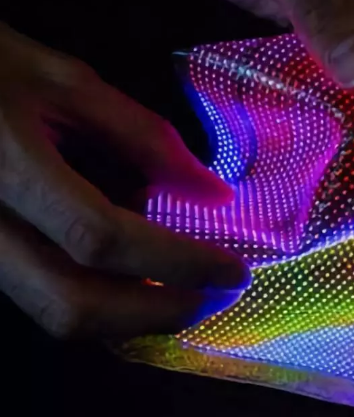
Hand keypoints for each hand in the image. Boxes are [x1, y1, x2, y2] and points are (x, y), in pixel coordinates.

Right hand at [0, 23, 250, 338]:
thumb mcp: (69, 84)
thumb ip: (145, 137)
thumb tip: (214, 193)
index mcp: (9, 168)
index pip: (101, 236)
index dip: (175, 261)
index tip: (233, 270)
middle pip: (73, 303)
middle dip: (159, 312)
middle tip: (218, 297)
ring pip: (57, 313)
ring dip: (135, 317)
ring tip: (192, 292)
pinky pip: (48, 300)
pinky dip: (107, 304)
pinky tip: (146, 283)